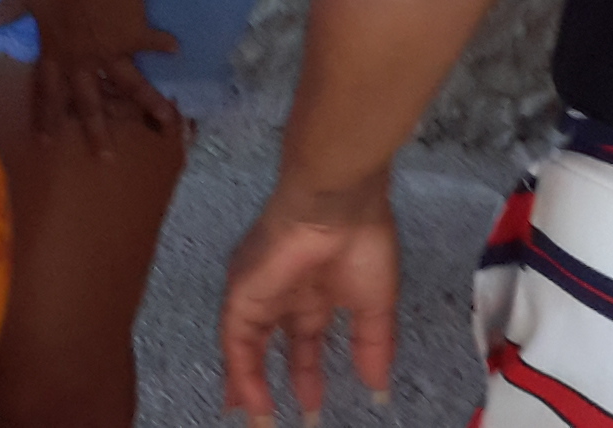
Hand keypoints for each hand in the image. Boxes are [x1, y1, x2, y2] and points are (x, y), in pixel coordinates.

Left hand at [0, 0, 181, 155]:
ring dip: (149, 103)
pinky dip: (163, 44)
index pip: (48, 90)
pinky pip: (152, 43)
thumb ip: (9, 9)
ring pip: (129, 84)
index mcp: (56, 51)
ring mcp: (111, 50)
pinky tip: (175, 49)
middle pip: (89, 100)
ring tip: (167, 121)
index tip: (46, 143)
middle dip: (96, 131)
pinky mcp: (135, 36)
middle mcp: (83, 58)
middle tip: (105, 157)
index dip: (46, 116)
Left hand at [219, 176, 401, 424]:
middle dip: (266, 381)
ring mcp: (259, 291)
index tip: (308, 400)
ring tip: (255, 417)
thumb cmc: (361, 244)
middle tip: (266, 417)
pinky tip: (250, 397)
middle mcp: (281, 292)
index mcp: (313, 292)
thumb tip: (377, 386)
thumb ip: (372, 346)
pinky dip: (241, 370)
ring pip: (244, 345)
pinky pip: (235, 338)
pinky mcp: (241, 291)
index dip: (304, 371)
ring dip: (248, 383)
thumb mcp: (374, 306)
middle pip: (266, 344)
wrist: (338, 206)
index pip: (301, 340)